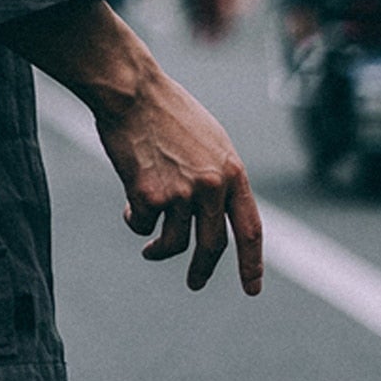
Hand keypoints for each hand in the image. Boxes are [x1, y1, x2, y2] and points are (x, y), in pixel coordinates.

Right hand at [0, 0, 263, 294]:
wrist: (131, 91)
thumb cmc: (165, 109)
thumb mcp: (207, 140)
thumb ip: (216, 174)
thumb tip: (215, 211)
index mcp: (232, 172)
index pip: (250, 229)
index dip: (252, 263)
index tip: (252, 289)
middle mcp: (212, 186)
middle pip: (213, 245)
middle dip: (203, 270)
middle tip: (195, 283)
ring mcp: (181, 192)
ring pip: (174, 243)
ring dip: (159, 251)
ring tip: (149, 249)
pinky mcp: (149, 195)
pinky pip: (142, 225)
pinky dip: (134, 222)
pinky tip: (127, 206)